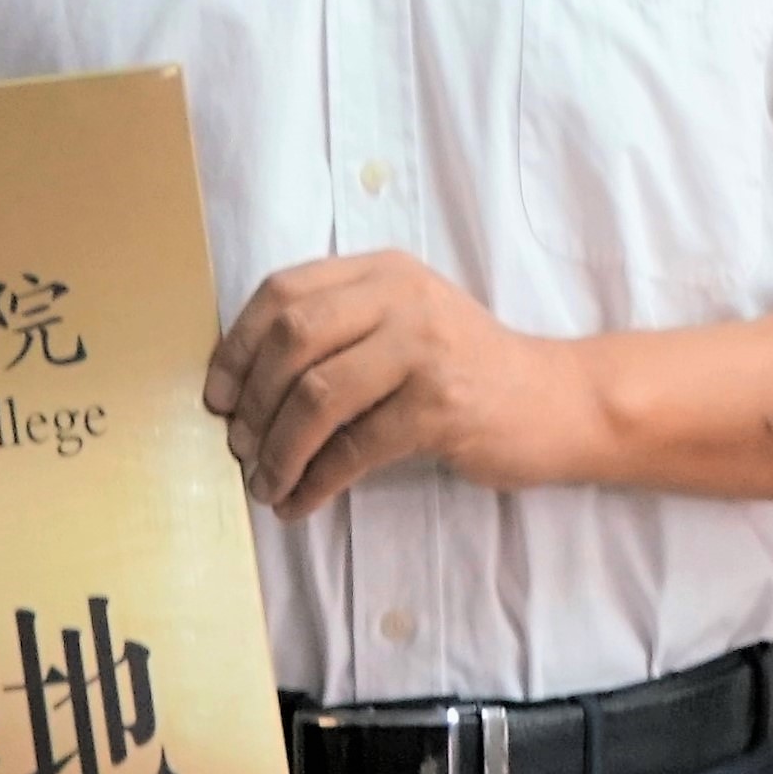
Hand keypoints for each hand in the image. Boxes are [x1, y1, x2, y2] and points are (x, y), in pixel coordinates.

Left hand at [207, 251, 595, 516]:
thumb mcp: (403, 324)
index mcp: (381, 271)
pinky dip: (316, 480)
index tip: (216, 395)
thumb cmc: (465, 370)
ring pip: (316, 396)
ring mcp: (423, 348)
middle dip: (252, 401)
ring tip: (265, 483)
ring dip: (278, 449)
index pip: (283, 292)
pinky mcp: (440, 406)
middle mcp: (401, 297)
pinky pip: (354, 447)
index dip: (237, 346)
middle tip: (237, 446)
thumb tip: (243, 387)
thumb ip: (340, 331)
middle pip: (292, 339)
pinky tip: (301, 502)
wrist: (556, 402)